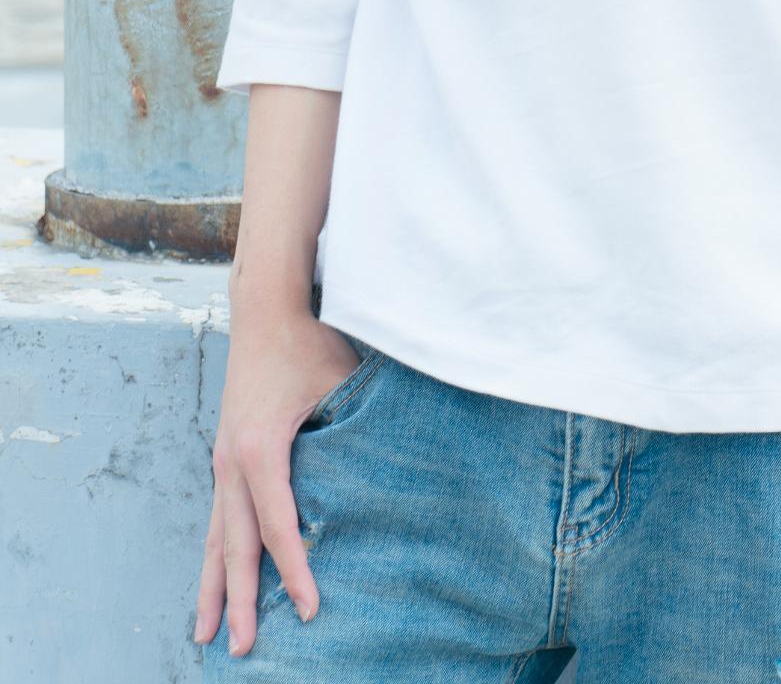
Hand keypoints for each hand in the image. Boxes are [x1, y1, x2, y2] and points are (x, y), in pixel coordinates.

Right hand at [193, 315, 362, 657]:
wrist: (264, 309)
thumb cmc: (307, 341)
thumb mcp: (338, 380)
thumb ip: (356, 422)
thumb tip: (394, 460)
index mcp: (261, 449)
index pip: (279, 525)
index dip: (295, 570)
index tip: (309, 610)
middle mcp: (232, 463)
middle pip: (236, 546)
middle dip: (241, 600)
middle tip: (244, 650)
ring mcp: (223, 462)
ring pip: (216, 539)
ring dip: (215, 588)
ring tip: (207, 635)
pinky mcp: (225, 458)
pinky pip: (218, 519)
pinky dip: (215, 556)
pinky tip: (215, 582)